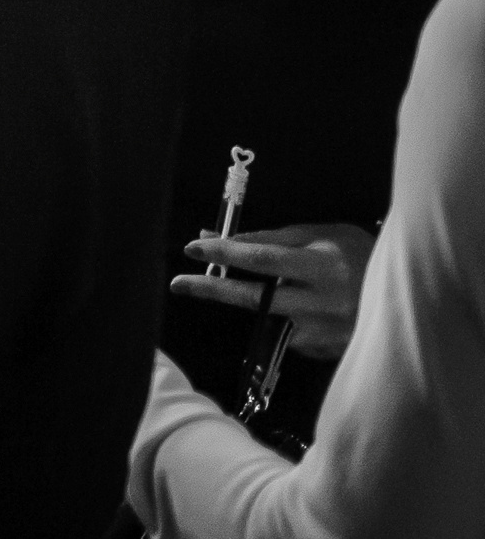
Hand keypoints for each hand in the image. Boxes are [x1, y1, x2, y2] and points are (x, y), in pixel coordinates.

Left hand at [173, 222, 375, 358]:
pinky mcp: (327, 352)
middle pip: (255, 299)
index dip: (225, 253)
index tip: (193, 247)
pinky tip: (294, 308)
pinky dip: (280, 320)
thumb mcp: (319, 235)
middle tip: (178, 283)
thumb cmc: (359, 254)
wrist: (410, 293)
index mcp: (323, 267)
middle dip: (212, 290)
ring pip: (267, 321)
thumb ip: (270, 238)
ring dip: (248, 306)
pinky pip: (288, 336)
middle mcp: (323, 304)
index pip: (262, 259)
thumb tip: (220, 238)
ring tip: (234, 289)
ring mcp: (326, 333)